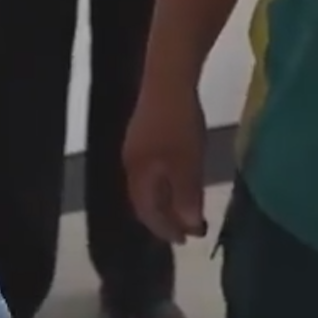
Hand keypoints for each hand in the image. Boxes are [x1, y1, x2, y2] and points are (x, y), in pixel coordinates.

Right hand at [124, 79, 209, 242]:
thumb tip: (187, 225)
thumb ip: (186, 196)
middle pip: (143, 200)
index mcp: (138, 174)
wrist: (168, 78)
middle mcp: (129, 163)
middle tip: (186, 228)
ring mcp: (133, 147)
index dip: (166, 228)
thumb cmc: (178, 124)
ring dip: (163, 200)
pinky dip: (162, 183)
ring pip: (146, 184)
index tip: (186, 240)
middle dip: (163, 217)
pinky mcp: (141, 133)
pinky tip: (176, 178)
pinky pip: (149, 170)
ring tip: (183, 208)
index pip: (148, 212)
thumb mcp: (188, 164)